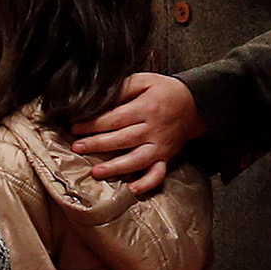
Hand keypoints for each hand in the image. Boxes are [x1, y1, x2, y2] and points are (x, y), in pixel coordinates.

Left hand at [71, 73, 205, 193]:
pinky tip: (132, 189)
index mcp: (145, 108)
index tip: (75, 127)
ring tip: (96, 172)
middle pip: (122, 139)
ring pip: (136, 160)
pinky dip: (147, 183)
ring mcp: (160, 146)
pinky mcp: (166, 157)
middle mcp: (153, 129)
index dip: (93, 124)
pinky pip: (158, 173)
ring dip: (115, 167)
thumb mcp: (144, 80)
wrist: (195, 103)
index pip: (115, 118)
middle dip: (97, 144)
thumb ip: (123, 88)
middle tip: (77, 148)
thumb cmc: (164, 90)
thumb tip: (100, 99)